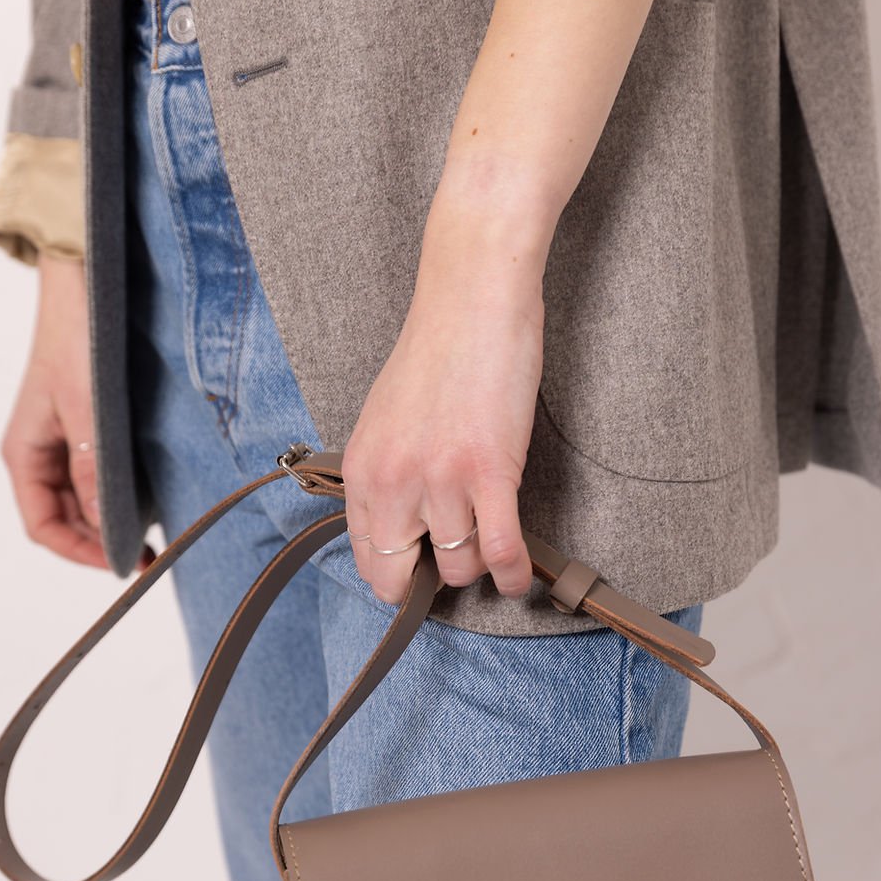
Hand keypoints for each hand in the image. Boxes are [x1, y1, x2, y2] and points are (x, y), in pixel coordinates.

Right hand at [0, 255, 156, 571]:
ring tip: (156, 535)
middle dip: (104, 542)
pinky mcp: (95, 432)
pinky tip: (153, 504)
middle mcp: (44, 454)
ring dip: (117, 522)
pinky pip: (105, 478)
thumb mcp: (87, 412)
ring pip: (88, 502)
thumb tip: (106, 527)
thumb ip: (92, 471)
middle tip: (152, 557)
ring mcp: (68, 444)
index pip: (44, 526)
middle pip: (68, 520)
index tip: (122, 563)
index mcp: (25, 454)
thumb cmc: (79, 340)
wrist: (91, 287)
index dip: (80, 552)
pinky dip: (126, 496)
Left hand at [341, 183, 551, 605]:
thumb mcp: (383, 422)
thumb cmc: (435, 354)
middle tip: (456, 564)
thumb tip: (401, 528)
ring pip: (459, 565)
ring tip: (491, 544)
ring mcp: (441, 479)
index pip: (368, 559)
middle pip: (405, 575)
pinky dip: (512, 574)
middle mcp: (394, 482)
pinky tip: (517, 578)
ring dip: (478, 564)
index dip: (395, 578)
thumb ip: (385, 477)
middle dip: (432, 580)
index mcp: (363, 470)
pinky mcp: (489, 472)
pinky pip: (499, 549)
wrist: (471, 300)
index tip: (417, 575)